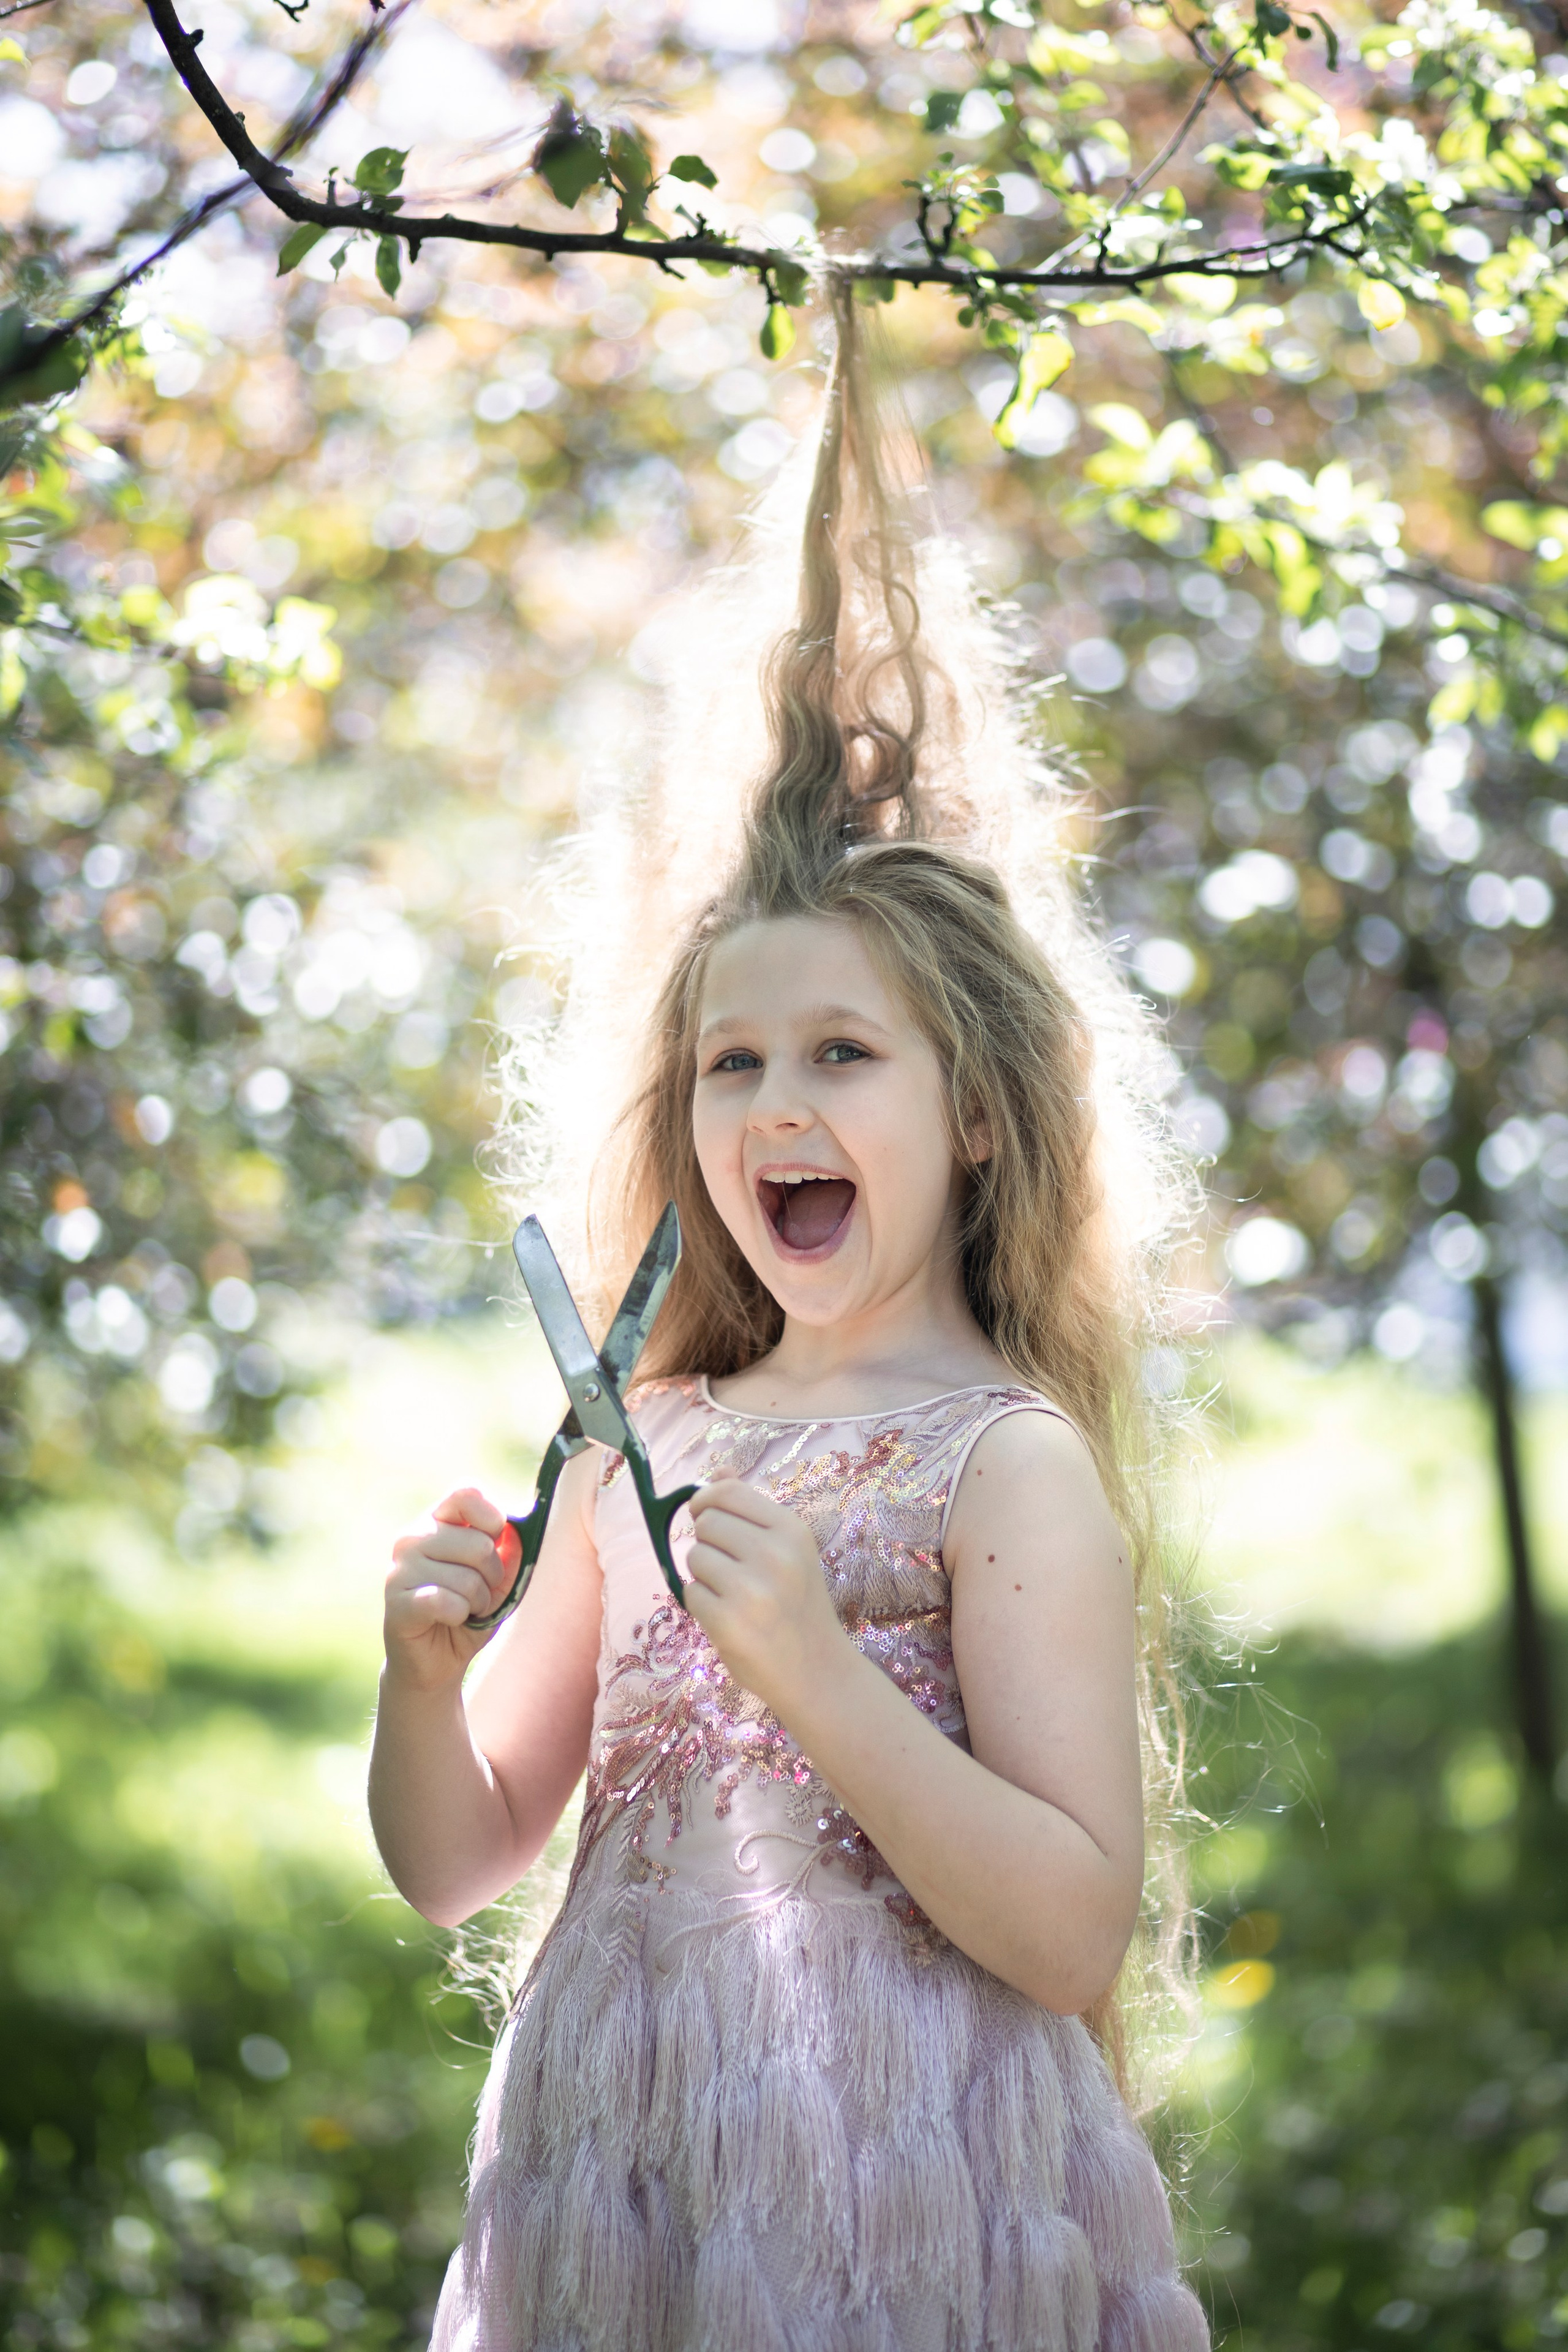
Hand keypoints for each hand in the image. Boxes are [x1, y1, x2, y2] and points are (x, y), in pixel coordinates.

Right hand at [384, 1488, 520, 1691]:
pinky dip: (460, 1617)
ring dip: (478, 1602)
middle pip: (478, 1543)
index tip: (496, 1542)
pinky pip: (447, 1602)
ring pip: (467, 1578)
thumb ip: (509, 1553)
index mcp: (437, 1521)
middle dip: (493, 1577)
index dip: (493, 1518)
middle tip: (480, 1594)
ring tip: (465, 1611)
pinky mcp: (397, 1603)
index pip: (467, 1494)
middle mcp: (413, 1538)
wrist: (435, 1662)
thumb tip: (515, 1532)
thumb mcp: (498, 1581)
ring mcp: (400, 1569)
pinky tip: (449, 1621)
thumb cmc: (469, 1612)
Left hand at [685, 1480, 847, 1717]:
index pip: (726, 1492)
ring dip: (705, 1576)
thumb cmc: (798, 1605)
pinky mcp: (728, 1622)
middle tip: (734, 1570)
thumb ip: (751, 1510)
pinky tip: (730, 1619)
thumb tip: (718, 1471)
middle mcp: (774, 1554)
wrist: (816, 1670)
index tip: (706, 1516)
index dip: (706, 1501)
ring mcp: (751, 1589)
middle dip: (709, 1543)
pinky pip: (690, 1594)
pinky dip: (703, 1606)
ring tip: (735, 1597)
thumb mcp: (789, 1550)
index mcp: (791, 1530)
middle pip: (706, 1522)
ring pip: (694, 1557)